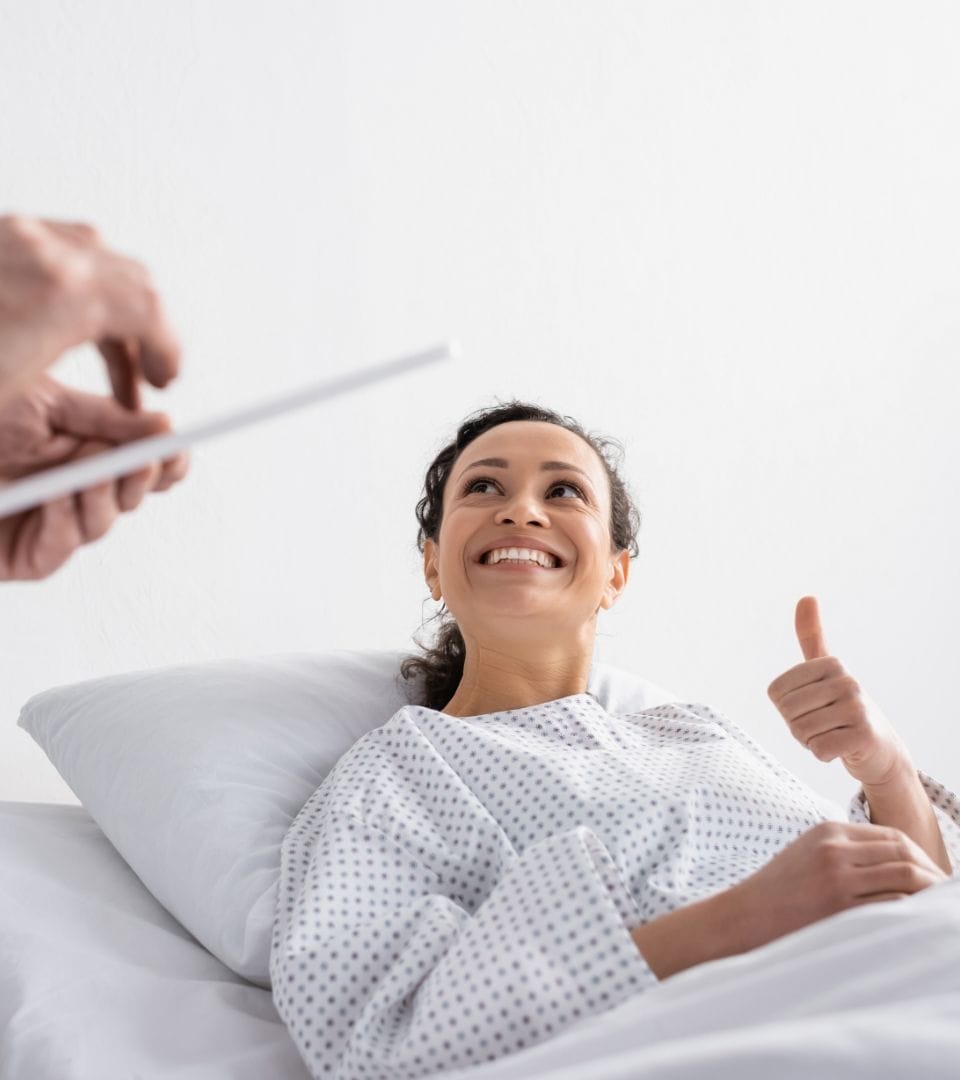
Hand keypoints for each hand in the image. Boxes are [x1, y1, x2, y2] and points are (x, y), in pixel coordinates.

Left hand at [0, 214, 179, 407]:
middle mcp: (44, 253)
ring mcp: (19, 234)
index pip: (150, 311)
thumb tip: (122, 418)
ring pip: (103, 257)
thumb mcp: (15, 393)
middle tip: (144, 373)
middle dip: (149, 332)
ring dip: (118, 305)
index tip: (164, 378)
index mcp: (60, 295)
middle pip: (134, 281)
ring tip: (108, 350)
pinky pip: (64, 243)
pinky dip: (85, 279)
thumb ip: (83, 398)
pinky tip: (70, 314)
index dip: (169, 350)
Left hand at [0, 375, 188, 579]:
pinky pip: (63, 547)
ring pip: (103, 522)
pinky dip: (65, 522)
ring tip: (85, 476)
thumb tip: (164, 425)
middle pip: (132, 494)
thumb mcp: (46, 405)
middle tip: (141, 461)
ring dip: (101, 498)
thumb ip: (106, 419)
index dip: (165, 461)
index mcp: (81, 449)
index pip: (140, 462)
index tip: (177, 450)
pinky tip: (55, 498)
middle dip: (140, 478)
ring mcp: (50, 522)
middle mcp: (71, 487)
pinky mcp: (28, 556)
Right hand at [732, 819, 948, 951]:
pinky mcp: (840, 907)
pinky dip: (913, 912)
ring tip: (938, 910)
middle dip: (932, 875)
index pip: (892, 837)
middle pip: (904, 854)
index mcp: (829, 832)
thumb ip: (843, 851)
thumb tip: (892, 864)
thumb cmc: (777, 892)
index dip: (920, 857)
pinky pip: (893, 904)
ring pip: (905, 877)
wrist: (743, 916)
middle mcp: (836, 849)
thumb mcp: (807, 854)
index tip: (932, 877)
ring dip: (929, 894)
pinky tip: (918, 922)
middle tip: (945, 895)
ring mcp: (838, 878)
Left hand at [766, 596, 912, 788]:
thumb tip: (806, 596)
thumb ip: (811, 636)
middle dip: (798, 727)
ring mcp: (858, 707)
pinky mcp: (864, 735)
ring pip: (801, 732)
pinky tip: (843, 748)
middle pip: (788, 712)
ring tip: (834, 734)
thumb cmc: (842, 708)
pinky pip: (818, 749)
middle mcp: (847, 681)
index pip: (776, 693)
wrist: (879, 749)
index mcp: (831, 664)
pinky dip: (824, 754)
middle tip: (824, 725)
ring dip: (811, 741)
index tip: (813, 707)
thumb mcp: (824, 671)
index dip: (787, 709)